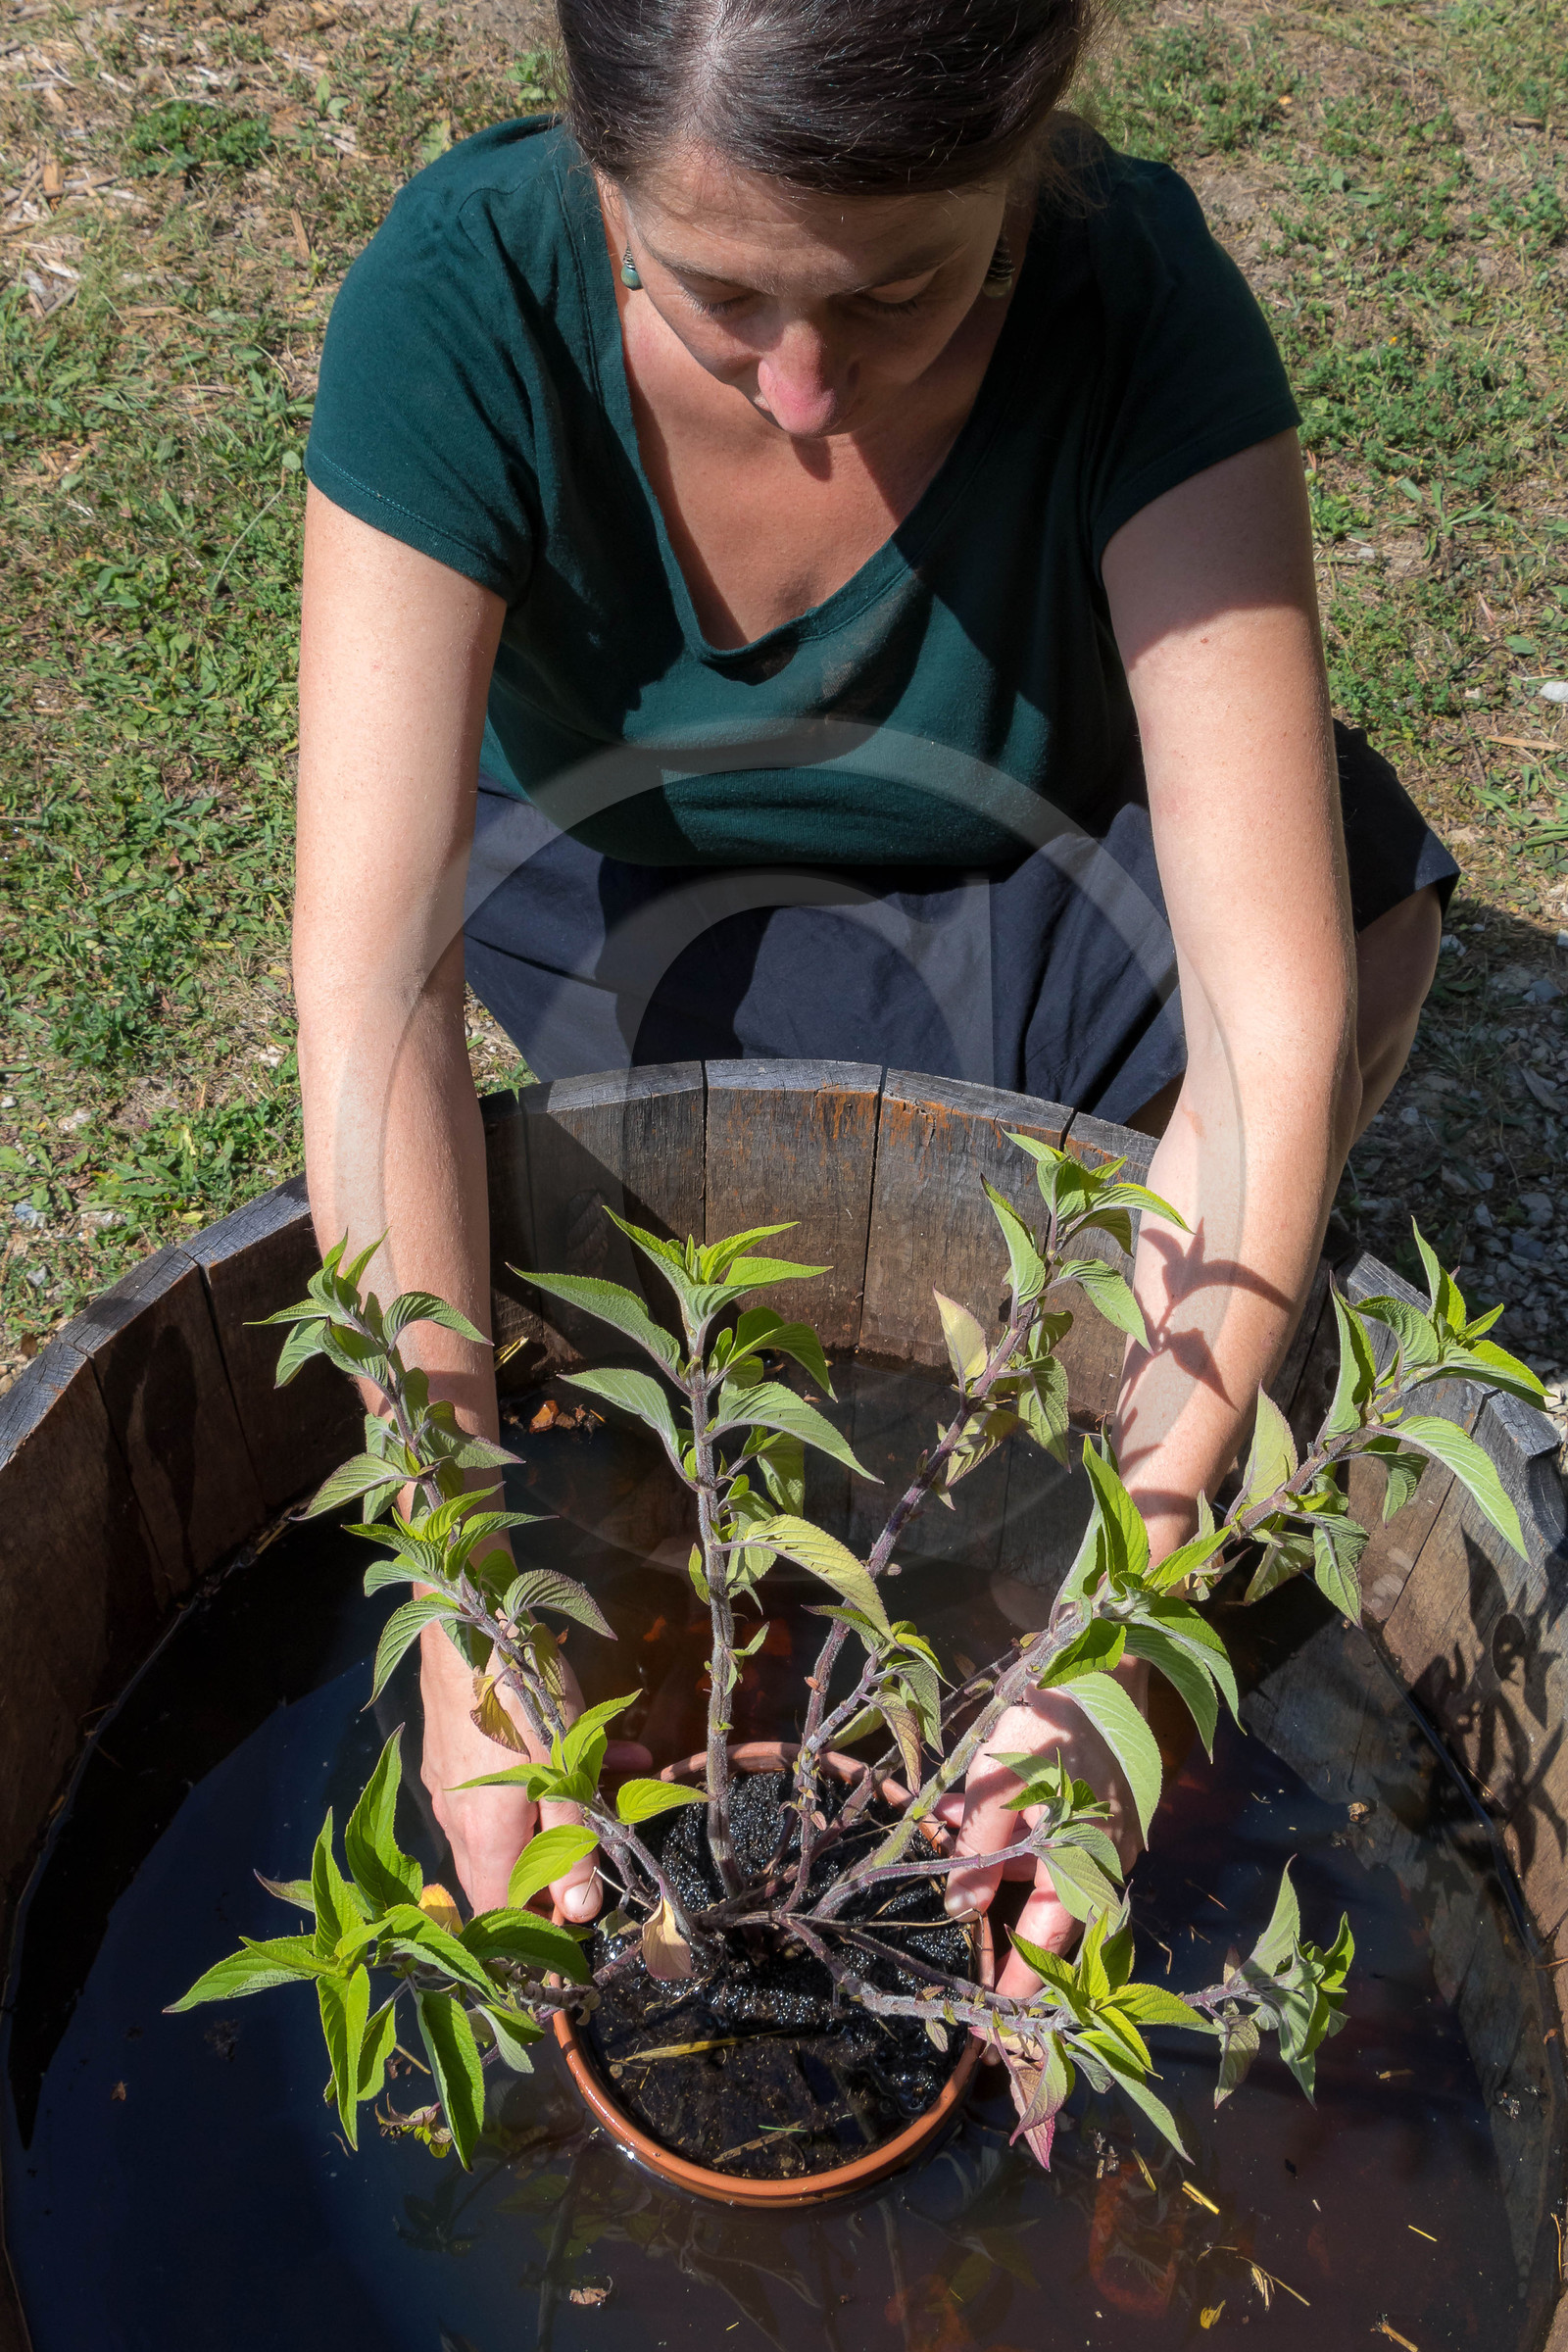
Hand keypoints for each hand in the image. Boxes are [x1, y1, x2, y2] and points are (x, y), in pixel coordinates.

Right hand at [418, 1623, 648, 1919]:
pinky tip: (602, 1749)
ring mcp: (453, 1781)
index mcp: (483, 1837)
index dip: (538, 1929)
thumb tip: (579, 1912)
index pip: (501, 1912)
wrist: (466, 1624)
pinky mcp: (457, 1746)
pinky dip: (548, 1777)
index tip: (577, 1920)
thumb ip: (571, 1843)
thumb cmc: (520, 1701)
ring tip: (619, 1784)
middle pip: (505, 1869)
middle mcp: (458, 1819)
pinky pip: (504, 1782)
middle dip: (556, 1868)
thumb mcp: (562, 1774)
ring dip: (564, 1812)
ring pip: (512, 1819)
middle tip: (603, 1851)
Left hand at [936, 1657, 1147, 2001]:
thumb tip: (961, 1912)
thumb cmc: (1049, 1724)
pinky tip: (960, 1815)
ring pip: (1043, 1877)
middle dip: (1004, 1936)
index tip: (993, 2031)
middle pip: (1051, 1921)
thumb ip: (980, 1853)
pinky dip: (1009, 1841)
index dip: (1020, 1988)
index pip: (1050, 1946)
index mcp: (1085, 1865)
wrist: (1105, 1665)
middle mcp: (1103, 1863)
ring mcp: (1104, 1839)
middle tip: (968, 1971)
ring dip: (993, 1871)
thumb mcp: (999, 1786)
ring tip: (941, 1846)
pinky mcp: (1097, 1814)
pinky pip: (1049, 1845)